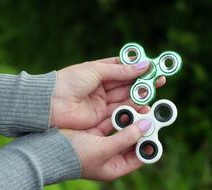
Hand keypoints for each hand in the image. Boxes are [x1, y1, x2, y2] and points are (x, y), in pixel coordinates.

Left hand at [51, 57, 165, 128]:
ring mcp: (102, 102)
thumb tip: (144, 64)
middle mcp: (102, 87)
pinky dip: (133, 107)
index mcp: (98, 71)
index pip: (122, 67)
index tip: (152, 65)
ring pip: (125, 97)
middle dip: (143, 81)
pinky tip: (145, 103)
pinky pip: (120, 110)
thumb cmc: (70, 81)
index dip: (136, 67)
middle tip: (160, 78)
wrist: (51, 103)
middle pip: (126, 83)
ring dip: (140, 94)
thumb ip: (120, 70)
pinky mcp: (102, 116)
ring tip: (156, 89)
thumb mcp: (96, 70)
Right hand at [60, 107, 152, 180]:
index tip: (157, 129)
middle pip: (134, 141)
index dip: (150, 143)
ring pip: (124, 128)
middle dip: (143, 128)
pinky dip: (120, 114)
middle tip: (153, 114)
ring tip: (144, 106)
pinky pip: (112, 121)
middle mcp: (112, 155)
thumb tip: (146, 126)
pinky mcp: (96, 131)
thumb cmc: (75, 156)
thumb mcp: (104, 149)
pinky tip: (128, 105)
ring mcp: (104, 142)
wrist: (48, 150)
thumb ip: (126, 138)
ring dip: (133, 118)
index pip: (140, 156)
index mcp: (115, 166)